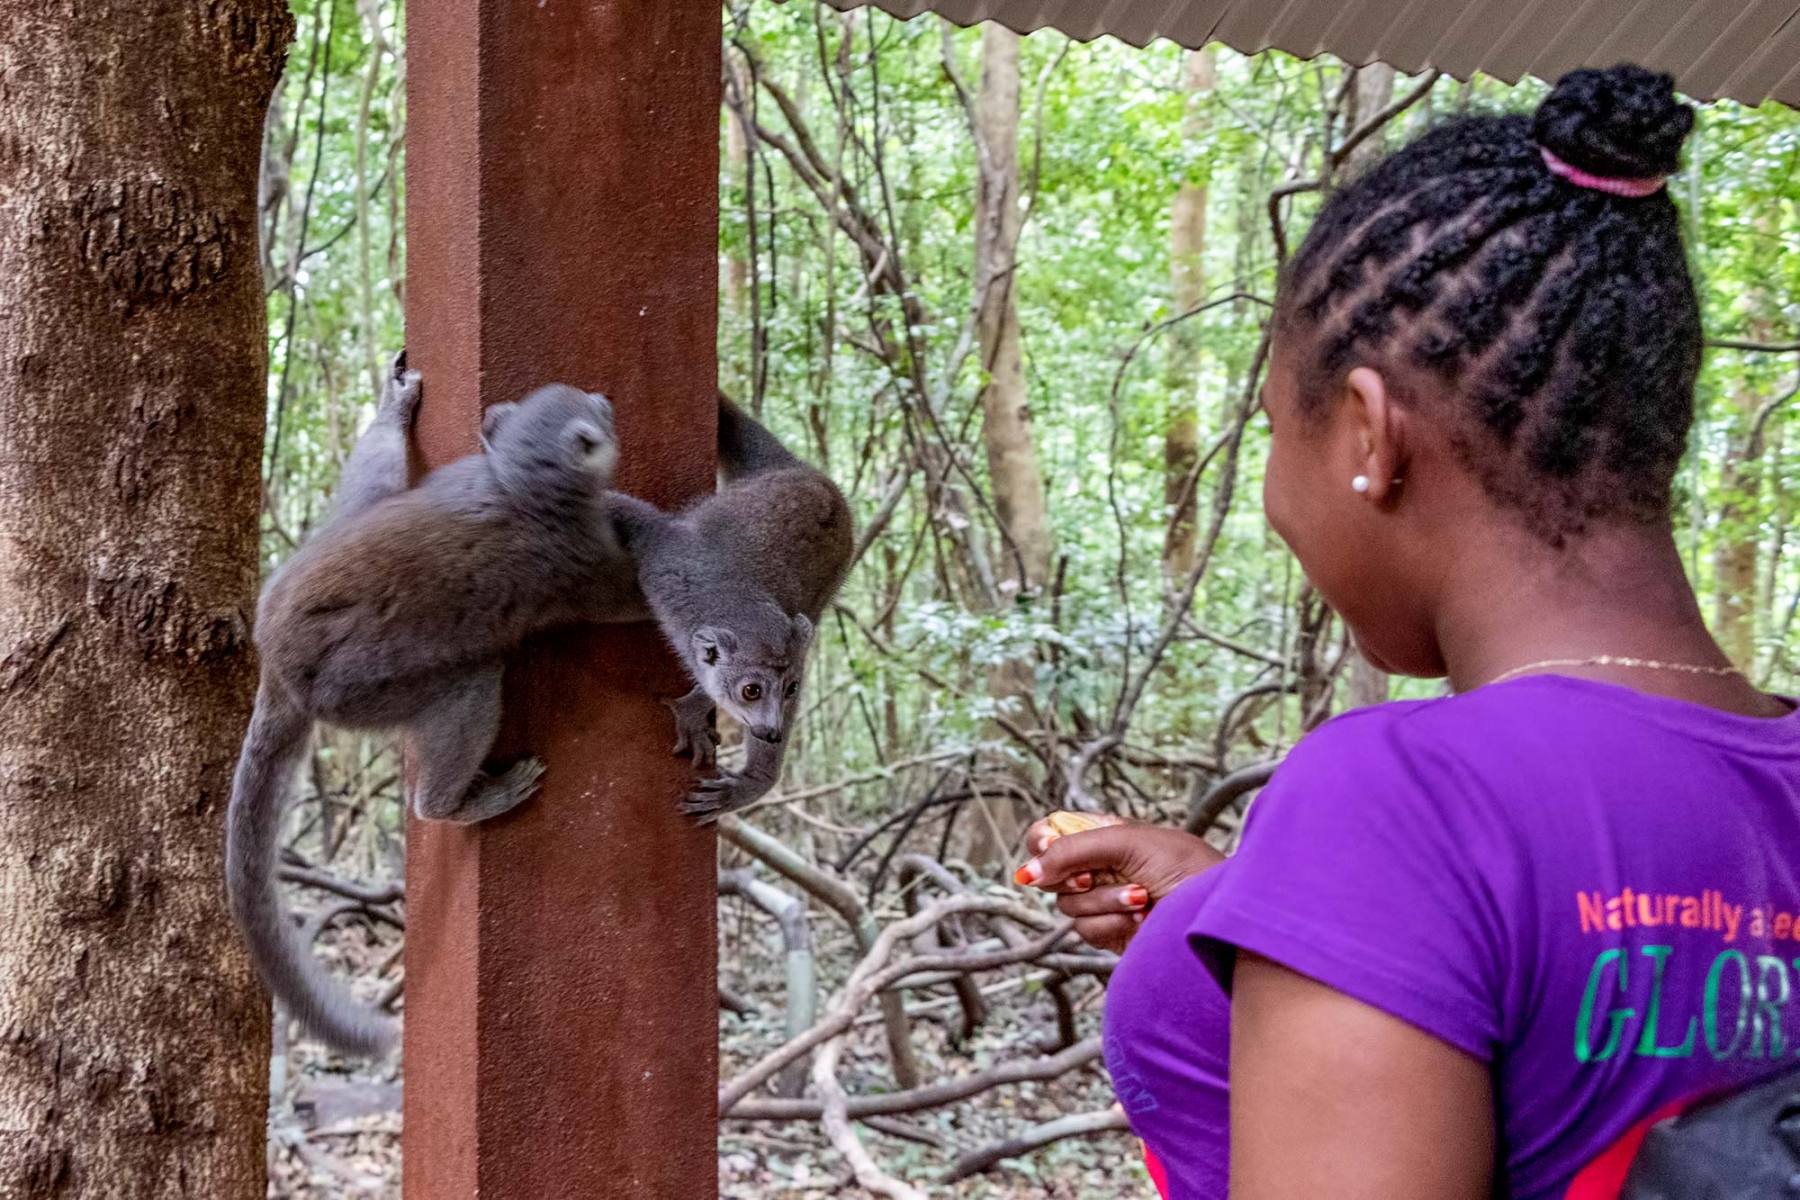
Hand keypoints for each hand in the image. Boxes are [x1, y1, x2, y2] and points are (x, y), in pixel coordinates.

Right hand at [1013, 818, 1222, 951]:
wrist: (1215, 915)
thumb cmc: (1188, 868)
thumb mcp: (1128, 843)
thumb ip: (1073, 850)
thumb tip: (1027, 872)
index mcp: (1104, 834)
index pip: (1052, 833)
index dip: (1043, 842)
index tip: (1049, 848)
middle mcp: (1100, 866)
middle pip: (1051, 873)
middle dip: (1076, 875)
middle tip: (1096, 875)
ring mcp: (1104, 901)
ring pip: (1067, 905)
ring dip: (1103, 901)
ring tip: (1140, 897)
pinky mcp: (1110, 933)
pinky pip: (1085, 930)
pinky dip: (1110, 924)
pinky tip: (1140, 920)